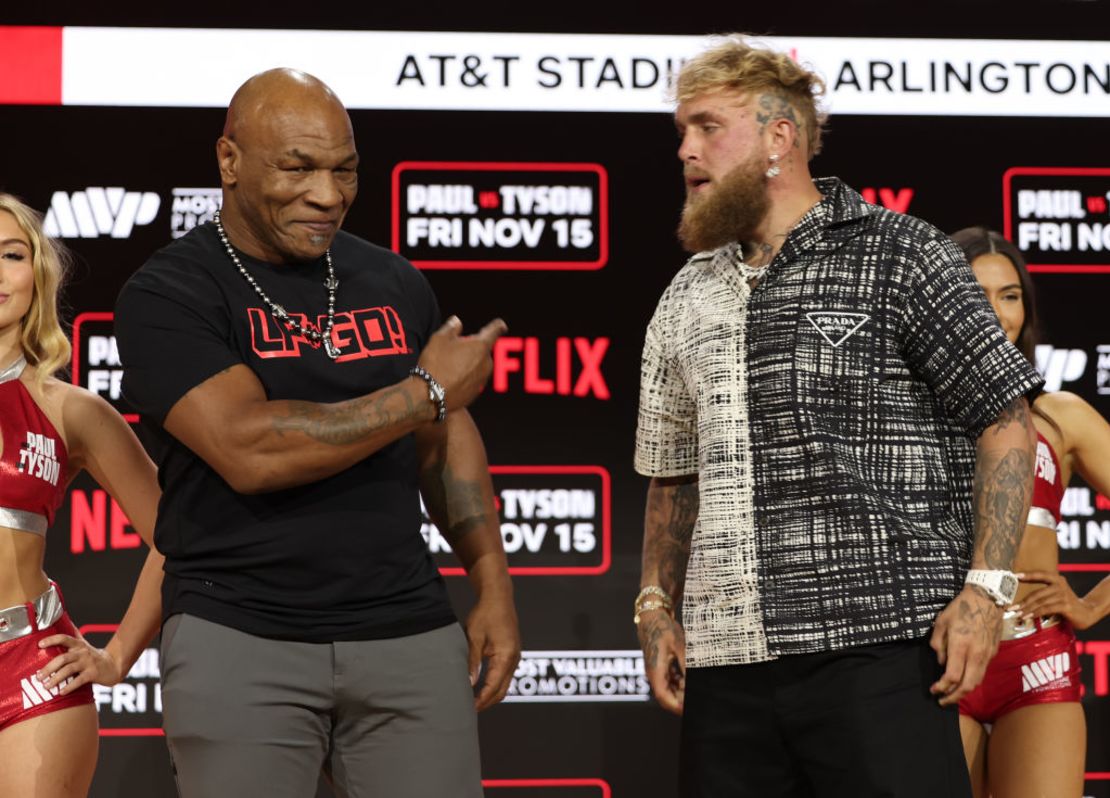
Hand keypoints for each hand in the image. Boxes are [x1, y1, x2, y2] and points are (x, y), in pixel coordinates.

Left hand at [36, 631, 123, 693]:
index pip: (64, 638)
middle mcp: (83, 652)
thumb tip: (64, 619)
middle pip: (63, 658)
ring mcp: (88, 663)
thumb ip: (74, 634)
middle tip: (38, 677)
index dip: (52, 640)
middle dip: (48, 668)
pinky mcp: (93, 674)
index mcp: (79, 645)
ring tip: (46, 686)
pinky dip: (69, 687)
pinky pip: (79, 680)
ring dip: (55, 679)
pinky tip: (61, 692)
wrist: (114, 665)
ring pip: (69, 670)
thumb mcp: (84, 644)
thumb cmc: (94, 656)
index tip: (39, 644)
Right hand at [418, 316, 506, 411]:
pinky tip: (449, 379)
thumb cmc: (435, 364)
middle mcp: (486, 363)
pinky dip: (464, 377)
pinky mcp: (475, 393)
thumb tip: (457, 322)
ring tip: (448, 367)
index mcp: (480, 346)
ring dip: (468, 363)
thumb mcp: (439, 339)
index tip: (501, 325)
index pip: (494, 331)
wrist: (430, 396)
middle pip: (482, 350)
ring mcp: (482, 379)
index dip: (497, 326)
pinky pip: (472, 380)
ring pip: (477, 366)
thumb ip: (451, 327)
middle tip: (452, 351)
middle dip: (472, 348)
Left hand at [465, 592, 520, 710]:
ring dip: (491, 694)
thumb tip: (469, 683)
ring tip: (474, 701)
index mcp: (506, 656)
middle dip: (487, 702)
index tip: (469, 708)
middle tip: (470, 710)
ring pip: (505, 684)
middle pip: (503, 690)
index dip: (481, 700)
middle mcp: (514, 659)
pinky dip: (495, 684)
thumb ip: (472, 661)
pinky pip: (506, 675)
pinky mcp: (513, 652)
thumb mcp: (474, 638)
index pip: (493, 686)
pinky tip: (482, 686)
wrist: (498, 597)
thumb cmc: (485, 614)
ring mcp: (515, 656)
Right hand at [637, 609, 685, 714]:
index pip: (664, 697)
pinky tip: (687, 679)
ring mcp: (655, 670)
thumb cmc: (663, 628)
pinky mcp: (658, 666)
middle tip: (697, 699)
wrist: (651, 616)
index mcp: (655, 671)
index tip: (690, 709)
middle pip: (666, 697)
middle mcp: (653, 674)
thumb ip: (686, 664)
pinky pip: (668, 681)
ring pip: (667, 690)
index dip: (677, 706)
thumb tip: (693, 680)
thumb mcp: (678, 645)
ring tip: (695, 689)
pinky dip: (678, 684)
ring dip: (680, 693)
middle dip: (680, 702)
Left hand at [929, 585, 1002, 704]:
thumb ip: (938, 644)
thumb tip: (941, 662)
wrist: (986, 599)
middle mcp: (976, 654)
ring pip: (977, 681)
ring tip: (952, 694)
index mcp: (960, 646)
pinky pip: (982, 672)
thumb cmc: (960, 608)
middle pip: (968, 685)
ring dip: (964, 691)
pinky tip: (964, 679)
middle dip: (954, 697)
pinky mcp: (993, 653)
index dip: (942, 687)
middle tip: (943, 701)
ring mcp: (987, 655)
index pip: (952, 676)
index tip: (933, 690)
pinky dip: (972, 680)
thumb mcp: (941, 622)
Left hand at [1015, 571, 1097, 629]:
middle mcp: (1060, 585)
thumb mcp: (1056, 594)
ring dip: (1027, 609)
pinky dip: (1036, 613)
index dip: (1028, 574)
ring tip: (1017, 614)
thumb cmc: (1065, 603)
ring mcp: (1063, 595)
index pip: (1041, 574)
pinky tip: (1028, 616)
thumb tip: (1020, 599)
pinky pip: (1047, 609)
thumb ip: (1043, 593)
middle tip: (1010, 607)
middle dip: (1022, 601)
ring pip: (1040, 602)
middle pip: (1037, 593)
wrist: (1086, 612)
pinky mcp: (1066, 606)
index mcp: (1057, 579)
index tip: (1015, 575)